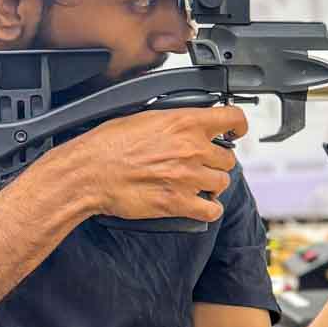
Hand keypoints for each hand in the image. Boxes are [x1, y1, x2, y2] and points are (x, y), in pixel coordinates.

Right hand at [66, 105, 248, 222]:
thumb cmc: (107, 145)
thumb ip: (173, 119)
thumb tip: (185, 122)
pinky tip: (198, 205)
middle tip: (200, 164)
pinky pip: (211, 210)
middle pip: (228, 158)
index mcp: (184, 123)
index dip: (238, 125)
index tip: (236, 131)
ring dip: (212, 185)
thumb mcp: (142, 116)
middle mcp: (191, 149)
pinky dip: (208, 209)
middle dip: (216, 161)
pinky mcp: (179, 203)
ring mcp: (188, 177)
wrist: (89, 172)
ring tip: (195, 184)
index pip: (231, 118)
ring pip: (223, 183)